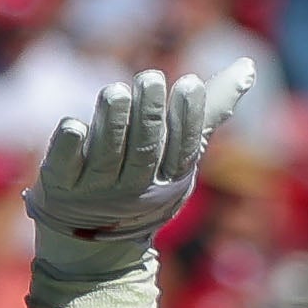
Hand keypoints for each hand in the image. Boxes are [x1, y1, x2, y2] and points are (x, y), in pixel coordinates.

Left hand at [22, 59, 253, 307]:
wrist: (91, 241)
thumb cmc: (143, 183)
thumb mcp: (178, 155)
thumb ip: (207, 111)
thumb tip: (247, 66)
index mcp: (169, 181)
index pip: (183, 150)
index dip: (186, 118)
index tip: (189, 83)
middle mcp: (135, 190)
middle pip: (144, 152)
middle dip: (148, 115)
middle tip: (150, 77)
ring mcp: (96, 192)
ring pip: (107, 157)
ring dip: (112, 123)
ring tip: (115, 91)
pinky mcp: (59, 188)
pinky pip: (64, 169)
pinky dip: (69, 149)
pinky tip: (73, 125)